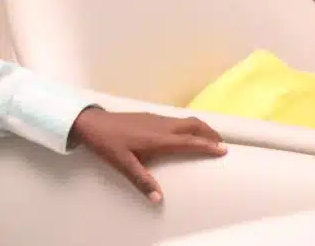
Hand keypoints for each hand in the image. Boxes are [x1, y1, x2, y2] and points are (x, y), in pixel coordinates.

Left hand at [71, 108, 225, 202]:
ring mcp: (154, 118)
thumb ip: (141, 180)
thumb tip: (158, 199)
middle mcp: (160, 125)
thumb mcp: (122, 164)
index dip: (207, 145)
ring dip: (199, 128)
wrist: (91, 122)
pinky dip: (188, 126)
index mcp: (157, 138)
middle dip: (209, 133)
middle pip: (192, 124)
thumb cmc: (106, 143)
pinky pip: (175, 119)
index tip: (224, 150)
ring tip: (208, 139)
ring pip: (184, 120)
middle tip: (221, 144)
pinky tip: (185, 134)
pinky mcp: (149, 116)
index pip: (188, 141)